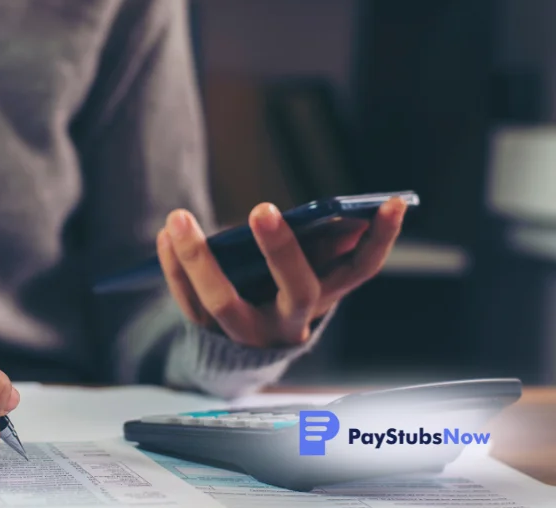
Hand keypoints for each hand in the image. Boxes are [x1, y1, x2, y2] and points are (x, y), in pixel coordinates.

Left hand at [157, 197, 406, 346]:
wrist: (236, 354)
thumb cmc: (274, 292)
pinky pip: (188, 303)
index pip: (360, 270)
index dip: (380, 238)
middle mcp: (291, 322)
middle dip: (282, 250)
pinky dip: (173, 268)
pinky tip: (164, 237)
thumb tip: (339, 220)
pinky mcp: (209, 335)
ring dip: (198, 257)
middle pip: (295, 290)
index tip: (393, 202)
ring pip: (223, 301)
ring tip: (178, 217)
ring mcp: (248, 334)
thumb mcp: (302, 273)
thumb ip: (319, 248)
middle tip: (263, 208)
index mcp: (324, 300)